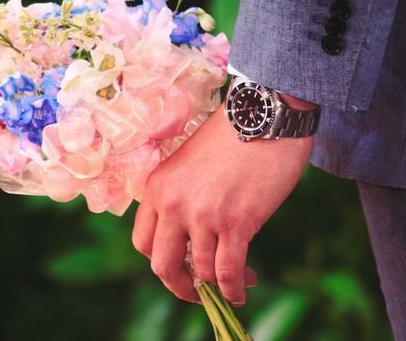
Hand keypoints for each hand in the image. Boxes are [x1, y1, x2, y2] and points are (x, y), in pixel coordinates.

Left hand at [132, 102, 312, 304]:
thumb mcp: (188, 164)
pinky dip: (234, 289)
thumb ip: (181, 197)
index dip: (161, 261)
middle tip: (199, 290)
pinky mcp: (235, 222)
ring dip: (218, 285)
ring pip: (201, 272)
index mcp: (157, 187)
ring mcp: (202, 214)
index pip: (142, 242)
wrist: (264, 115)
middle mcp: (173, 203)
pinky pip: (228, 272)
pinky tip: (243, 289)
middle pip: (162, 265)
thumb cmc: (232, 137)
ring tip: (240, 279)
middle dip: (180, 285)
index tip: (180, 265)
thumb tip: (192, 240)